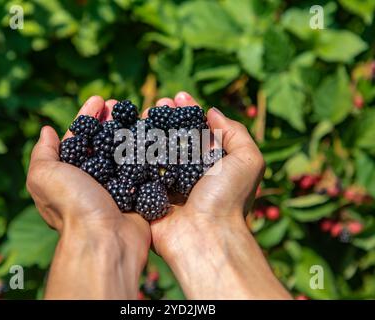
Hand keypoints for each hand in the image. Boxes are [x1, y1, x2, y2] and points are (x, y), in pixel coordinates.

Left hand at [26, 96, 149, 298]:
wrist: (105, 240)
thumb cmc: (72, 206)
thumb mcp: (44, 177)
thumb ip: (43, 153)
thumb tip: (46, 131)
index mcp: (71, 174)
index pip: (79, 137)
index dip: (87, 116)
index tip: (99, 99)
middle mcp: (94, 179)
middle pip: (103, 141)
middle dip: (110, 119)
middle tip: (119, 102)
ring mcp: (118, 186)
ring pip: (124, 151)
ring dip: (129, 130)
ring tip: (138, 112)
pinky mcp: (139, 194)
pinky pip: (144, 167)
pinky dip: (147, 150)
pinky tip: (153, 133)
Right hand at [144, 92, 290, 298]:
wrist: (205, 236)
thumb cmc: (228, 198)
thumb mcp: (248, 160)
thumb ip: (235, 132)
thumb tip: (212, 112)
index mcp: (210, 164)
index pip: (197, 130)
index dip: (188, 111)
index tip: (179, 96)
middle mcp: (188, 173)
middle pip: (173, 138)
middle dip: (165, 117)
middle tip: (157, 103)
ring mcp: (166, 184)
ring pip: (153, 151)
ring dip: (147, 130)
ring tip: (141, 112)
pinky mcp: (147, 196)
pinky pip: (136, 171)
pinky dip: (131, 152)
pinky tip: (127, 134)